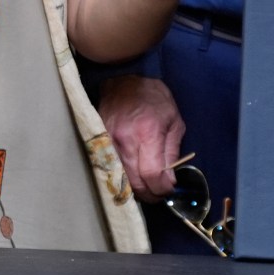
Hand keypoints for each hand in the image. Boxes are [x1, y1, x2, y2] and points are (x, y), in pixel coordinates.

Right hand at [99, 75, 185, 198]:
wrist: (124, 81)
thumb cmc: (154, 99)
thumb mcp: (174, 121)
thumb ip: (172, 152)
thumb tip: (170, 180)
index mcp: (148, 133)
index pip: (152, 175)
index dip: (162, 189)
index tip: (169, 188)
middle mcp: (125, 141)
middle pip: (136, 183)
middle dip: (150, 194)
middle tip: (159, 193)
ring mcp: (109, 143)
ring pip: (122, 180)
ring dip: (137, 189)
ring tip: (148, 186)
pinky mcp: (99, 144)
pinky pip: (112, 170)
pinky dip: (124, 178)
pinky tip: (133, 176)